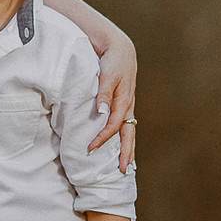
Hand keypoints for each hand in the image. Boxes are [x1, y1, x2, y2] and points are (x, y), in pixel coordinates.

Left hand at [88, 27, 136, 169]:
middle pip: (129, 134)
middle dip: (127, 153)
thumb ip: (103, 93)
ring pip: (130, 131)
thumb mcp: (107, 75)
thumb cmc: (112, 61)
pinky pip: (127, 125)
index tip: (90, 149)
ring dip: (129, 148)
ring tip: (128, 164)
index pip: (113, 126)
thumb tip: (101, 113)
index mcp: (123, 101)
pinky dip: (126, 137)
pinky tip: (124, 145)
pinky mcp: (125, 103)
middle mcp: (128, 106)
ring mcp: (128, 105)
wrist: (121, 49)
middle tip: (124, 171)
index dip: (102, 139)